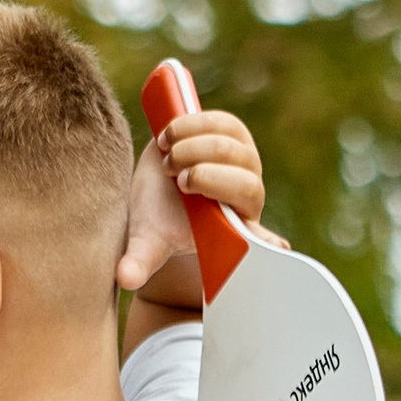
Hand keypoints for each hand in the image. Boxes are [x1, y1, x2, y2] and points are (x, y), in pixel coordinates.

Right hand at [115, 108, 287, 294]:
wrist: (155, 182)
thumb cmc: (159, 218)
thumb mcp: (148, 241)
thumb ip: (139, 261)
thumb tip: (125, 278)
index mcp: (237, 227)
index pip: (258, 235)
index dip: (265, 239)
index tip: (275, 246)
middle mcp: (248, 192)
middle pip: (244, 180)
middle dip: (204, 176)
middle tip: (176, 181)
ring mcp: (244, 158)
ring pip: (229, 147)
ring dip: (191, 150)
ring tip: (168, 160)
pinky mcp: (232, 130)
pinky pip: (220, 122)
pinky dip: (189, 126)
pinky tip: (170, 138)